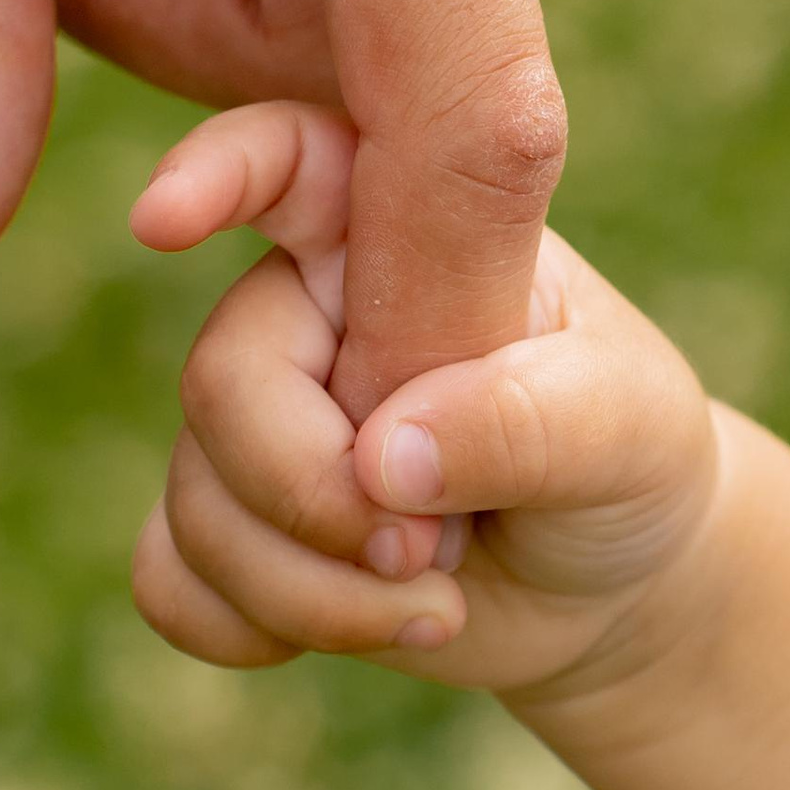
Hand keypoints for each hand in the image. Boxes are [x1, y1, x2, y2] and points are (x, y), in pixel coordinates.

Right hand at [124, 100, 724, 699]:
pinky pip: (169, 577)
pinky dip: (247, 627)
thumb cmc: (626, 456)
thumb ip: (521, 420)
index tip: (164, 220)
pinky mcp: (235, 525)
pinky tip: (356, 628)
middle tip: (429, 550)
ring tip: (437, 600)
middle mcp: (306, 313)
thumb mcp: (623, 423)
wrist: (614, 579)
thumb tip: (381, 454)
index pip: (288, 161)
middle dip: (314, 495)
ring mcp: (260, 420)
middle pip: (221, 381)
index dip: (220, 174)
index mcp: (397, 232)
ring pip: (197, 500)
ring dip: (311, 590)